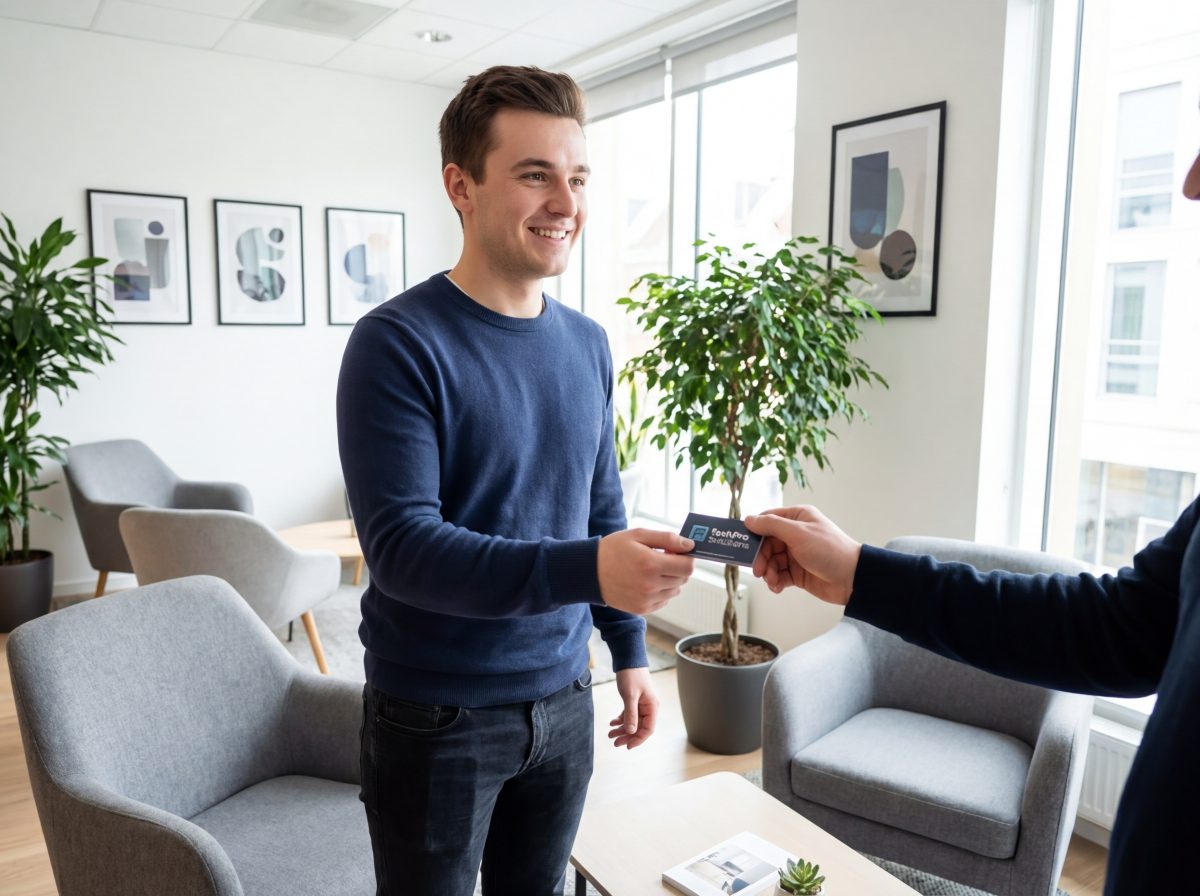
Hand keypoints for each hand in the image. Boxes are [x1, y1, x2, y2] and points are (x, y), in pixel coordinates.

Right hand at [597, 528, 694, 615]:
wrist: (590, 572)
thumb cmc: (613, 549)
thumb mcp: (638, 535)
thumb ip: (667, 538)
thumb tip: (689, 545)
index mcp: (651, 564)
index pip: (687, 566)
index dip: (687, 557)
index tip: (678, 551)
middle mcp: (651, 585)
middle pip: (683, 579)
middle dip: (678, 567)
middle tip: (662, 558)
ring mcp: (646, 599)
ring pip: (675, 590)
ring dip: (670, 579)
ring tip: (652, 570)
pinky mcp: (642, 609)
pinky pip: (664, 600)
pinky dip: (661, 591)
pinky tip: (646, 581)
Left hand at [608, 667, 657, 748]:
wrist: (628, 660)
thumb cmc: (631, 676)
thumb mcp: (630, 696)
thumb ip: (631, 714)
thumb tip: (631, 732)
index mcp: (652, 707)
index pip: (648, 729)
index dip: (638, 739)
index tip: (627, 746)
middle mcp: (649, 707)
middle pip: (639, 728)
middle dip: (627, 736)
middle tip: (614, 742)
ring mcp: (641, 705)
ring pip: (633, 722)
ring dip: (622, 729)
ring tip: (610, 734)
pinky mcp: (634, 701)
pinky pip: (628, 715)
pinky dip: (620, 720)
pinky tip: (612, 723)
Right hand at [744, 506, 860, 604]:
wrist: (852, 579)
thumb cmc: (829, 550)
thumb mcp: (798, 533)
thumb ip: (772, 526)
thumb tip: (749, 519)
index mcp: (797, 518)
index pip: (767, 520)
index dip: (754, 531)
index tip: (742, 543)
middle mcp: (795, 534)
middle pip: (766, 544)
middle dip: (761, 557)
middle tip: (758, 570)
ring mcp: (796, 554)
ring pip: (771, 561)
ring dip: (768, 572)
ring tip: (772, 580)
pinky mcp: (798, 572)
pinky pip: (779, 575)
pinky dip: (775, 581)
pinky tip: (777, 586)